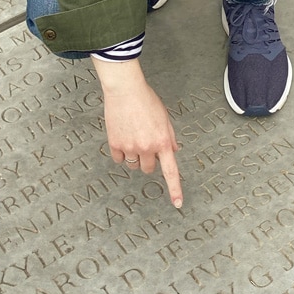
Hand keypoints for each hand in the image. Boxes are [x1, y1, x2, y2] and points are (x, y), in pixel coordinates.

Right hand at [92, 57, 182, 207]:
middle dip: (148, 160)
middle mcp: (147, 147)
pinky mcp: (116, 144)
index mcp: (163, 141)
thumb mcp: (164, 117)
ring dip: (135, 157)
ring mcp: (131, 147)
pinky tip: (122, 136)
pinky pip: (119, 159)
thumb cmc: (146, 100)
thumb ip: (170, 137)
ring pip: (134, 165)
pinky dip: (121, 152)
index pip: (171, 171)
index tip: (178, 204)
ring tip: (133, 136)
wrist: (125, 89)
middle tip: (145, 144)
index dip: (175, 189)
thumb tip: (173, 152)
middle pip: (149, 168)